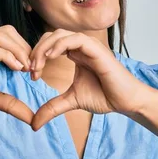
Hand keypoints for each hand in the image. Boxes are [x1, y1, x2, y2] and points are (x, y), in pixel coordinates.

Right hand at [0, 25, 33, 124]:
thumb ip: (11, 103)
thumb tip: (31, 118)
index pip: (10, 36)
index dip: (25, 49)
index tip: (34, 69)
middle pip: (8, 32)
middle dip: (25, 48)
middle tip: (33, 68)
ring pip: (1, 36)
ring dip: (18, 51)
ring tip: (25, 68)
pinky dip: (7, 56)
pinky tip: (15, 68)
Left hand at [29, 29, 153, 130]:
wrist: (126, 101)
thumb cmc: (105, 96)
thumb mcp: (71, 101)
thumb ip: (53, 107)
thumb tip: (34, 124)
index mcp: (75, 53)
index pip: (49, 44)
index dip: (37, 55)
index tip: (32, 75)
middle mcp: (80, 46)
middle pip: (51, 36)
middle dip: (36, 50)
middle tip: (31, 70)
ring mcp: (88, 46)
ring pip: (60, 34)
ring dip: (45, 48)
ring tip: (38, 65)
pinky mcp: (96, 49)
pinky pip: (74, 39)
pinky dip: (60, 45)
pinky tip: (51, 57)